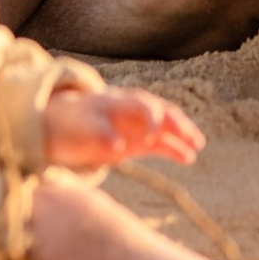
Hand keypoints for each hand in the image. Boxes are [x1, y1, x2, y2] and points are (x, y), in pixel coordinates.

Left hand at [41, 86, 205, 167]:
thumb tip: (117, 146)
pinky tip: (187, 158)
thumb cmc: (72, 122)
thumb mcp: (82, 126)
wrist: (62, 127)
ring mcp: (137, 126)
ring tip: (196, 148)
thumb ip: (100, 133)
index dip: (151, 117)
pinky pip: (161, 144)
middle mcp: (134, 111)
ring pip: (166, 128)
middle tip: (191, 138)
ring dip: (181, 136)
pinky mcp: (138, 142)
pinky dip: (174, 150)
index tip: (152, 136)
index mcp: (120, 101)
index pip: (143, 104)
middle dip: (177, 124)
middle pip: (162, 112)